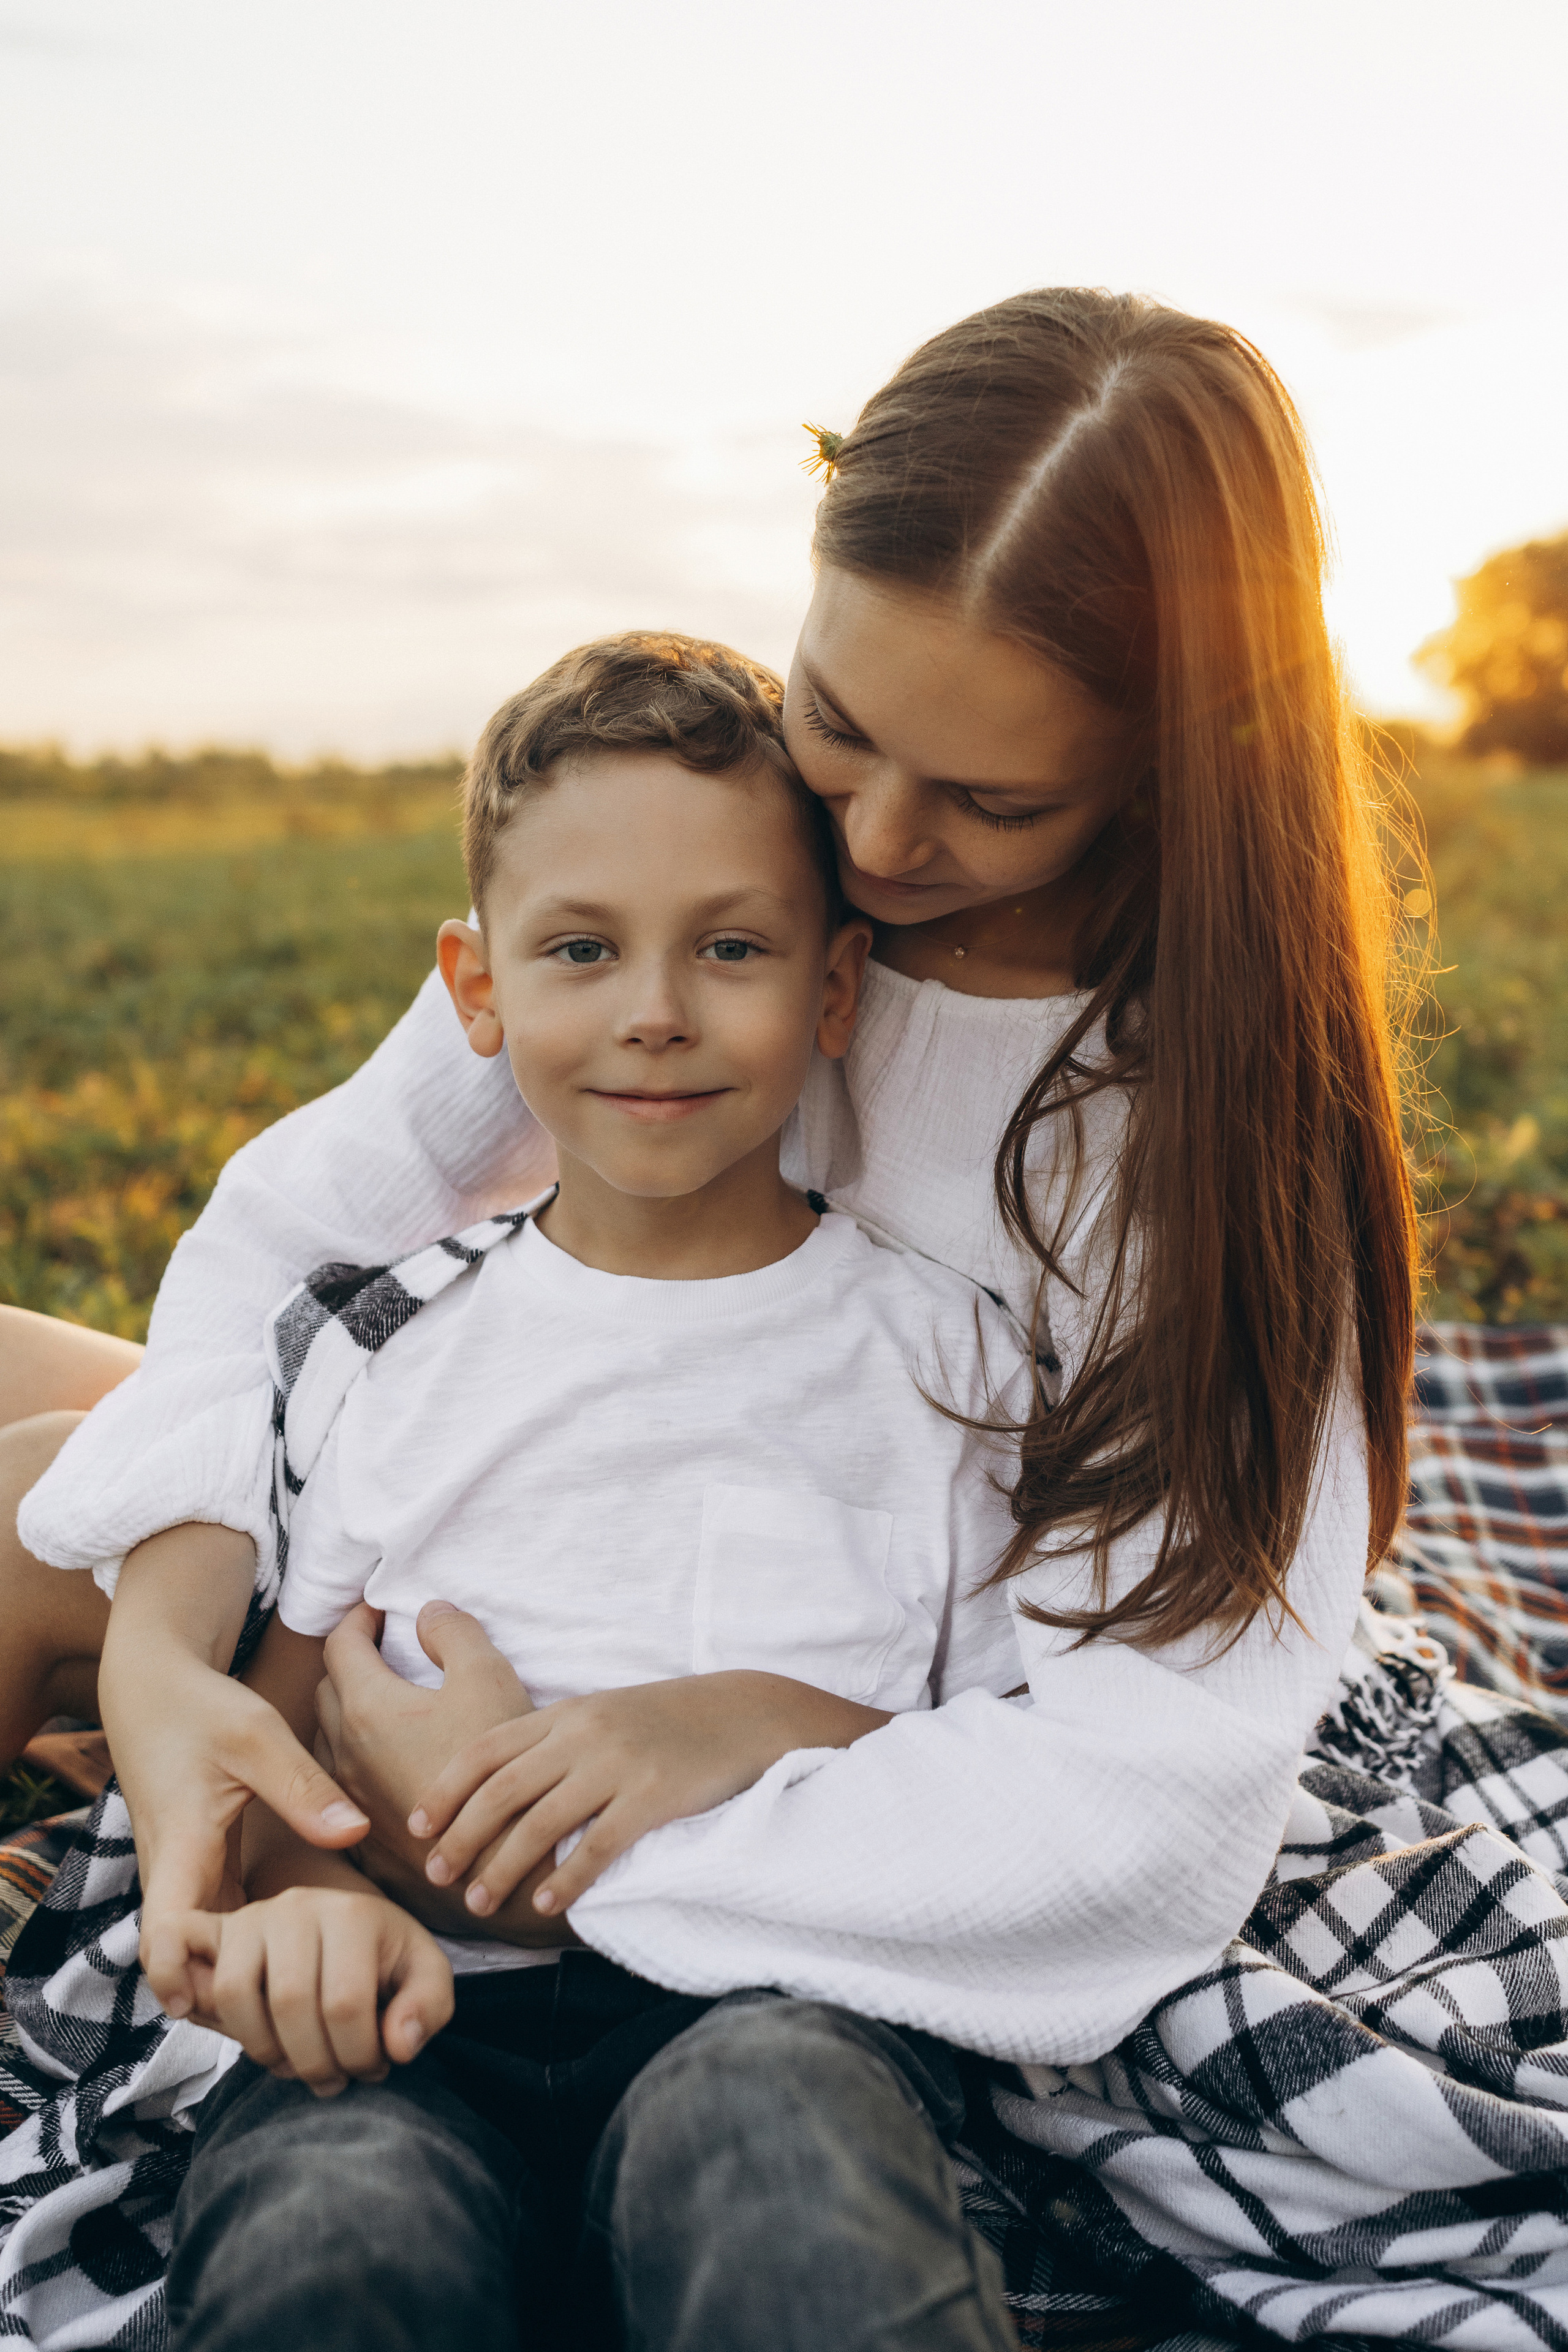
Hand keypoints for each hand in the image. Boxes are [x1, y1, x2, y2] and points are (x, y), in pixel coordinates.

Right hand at [100, 1526, 370, 2020]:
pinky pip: (212, 1928)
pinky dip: (243, 1950)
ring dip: (241, 1978)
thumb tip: (355, 1835)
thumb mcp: (257, 1737)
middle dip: (234, 2000)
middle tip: (304, 2028)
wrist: (155, 1689)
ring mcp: (179, 1876)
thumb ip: (304, 1788)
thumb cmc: (203, 1710)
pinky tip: (296, 1960)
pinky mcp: (193, 1872)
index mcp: (181, 1847)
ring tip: (310, 2006)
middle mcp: (171, 1874)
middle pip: (188, 1963)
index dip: (191, 1981)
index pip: (167, 1938)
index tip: (237, 2008)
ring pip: (202, 1950)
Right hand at [183, 1885, 453, 2097]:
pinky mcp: (216, 1929)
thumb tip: (397, 2045)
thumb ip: (428, 2007)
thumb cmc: (385, 1959)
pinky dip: (173, 1979)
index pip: (346, 2005)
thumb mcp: (425, 1975)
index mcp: (353, 1914)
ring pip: (233, 1992)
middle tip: (334, 2080)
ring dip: (261, 2048)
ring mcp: (251, 1915)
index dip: (358, 2056)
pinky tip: (192, 2014)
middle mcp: (298, 1905)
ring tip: (292, 2064)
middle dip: (314, 2062)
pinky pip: (176, 1946)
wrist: (344, 1923)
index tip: (372, 2069)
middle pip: (290, 2004)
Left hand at [314, 1601, 573, 1946]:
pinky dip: (359, 1766)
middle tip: (383, 1653)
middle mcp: (346, 1755)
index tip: (379, 1611)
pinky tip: (391, 1768)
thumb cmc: (502, 1767)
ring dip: (350, 1717)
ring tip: (389, 1709)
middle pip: (328, 1691)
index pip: (341, 1645)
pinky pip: (345, 1791)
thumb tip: (428, 1611)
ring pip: (330, 1743)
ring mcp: (352, 1803)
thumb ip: (454, 1631)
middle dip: (351, 1664)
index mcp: (369, 1709)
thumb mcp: (488, 1676)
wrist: (507, 1865)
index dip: (359, 1618)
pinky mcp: (365, 1842)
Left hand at [411, 1671, 891, 1920]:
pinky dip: (566, 1876)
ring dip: (502, 1866)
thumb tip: (496, 1783)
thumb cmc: (666, 1721)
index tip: (417, 1826)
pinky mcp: (653, 1795)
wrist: (742, 1714)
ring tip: (479, 1902)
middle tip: (434, 1874)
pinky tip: (547, 1902)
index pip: (486, 1749)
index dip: (446, 1789)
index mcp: (565, 1713)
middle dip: (460, 1835)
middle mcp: (582, 1734)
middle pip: (502, 1788)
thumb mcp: (601, 1714)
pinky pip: (598, 1843)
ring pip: (540, 1821)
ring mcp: (617, 1763)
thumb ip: (552, 1739)